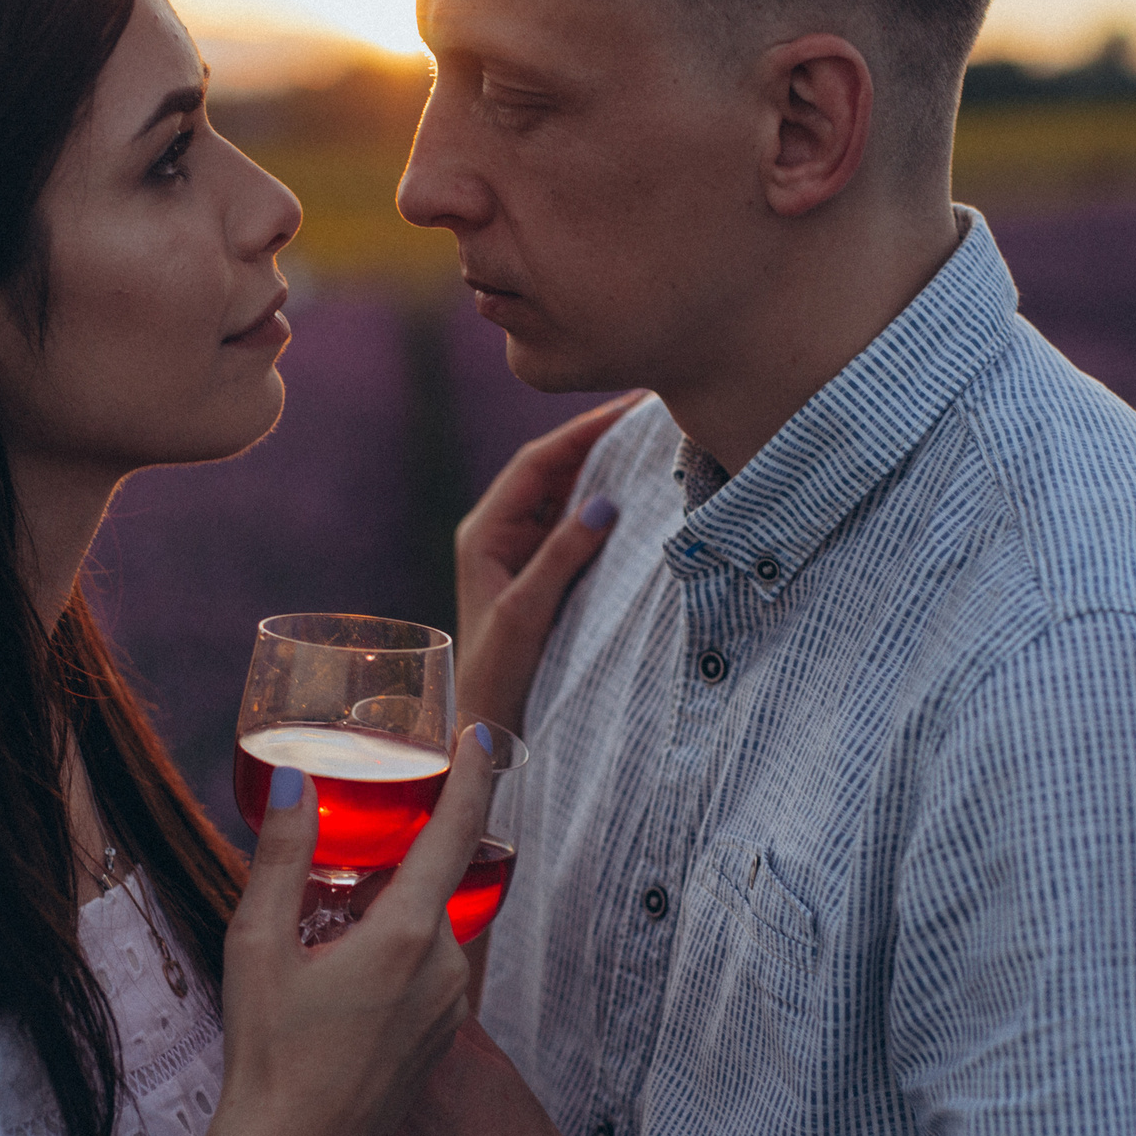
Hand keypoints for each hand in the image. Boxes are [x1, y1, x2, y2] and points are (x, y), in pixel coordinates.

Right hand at [207, 730, 495, 1135]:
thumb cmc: (267, 1056)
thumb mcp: (256, 944)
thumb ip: (280, 856)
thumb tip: (290, 782)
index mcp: (405, 935)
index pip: (457, 832)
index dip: (471, 777)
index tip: (480, 737)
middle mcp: (444, 968)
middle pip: (437, 880)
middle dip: (400, 857)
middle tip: (350, 852)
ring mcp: (449, 1008)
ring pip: (431, 928)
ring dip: (394, 910)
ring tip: (328, 927)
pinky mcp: (441, 1040)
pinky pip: (429, 972)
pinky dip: (398, 953)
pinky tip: (344, 977)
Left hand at [456, 393, 646, 732]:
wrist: (488, 726)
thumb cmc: (499, 675)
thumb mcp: (528, 612)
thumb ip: (562, 556)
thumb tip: (605, 501)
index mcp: (485, 531)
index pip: (536, 463)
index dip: (580, 432)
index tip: (626, 408)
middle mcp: (501, 532)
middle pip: (553, 470)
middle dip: (598, 440)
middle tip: (647, 413)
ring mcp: (523, 550)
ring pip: (567, 494)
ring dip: (604, 470)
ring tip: (651, 443)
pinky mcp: (543, 571)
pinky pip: (576, 525)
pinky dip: (605, 506)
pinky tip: (640, 494)